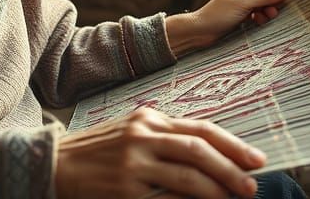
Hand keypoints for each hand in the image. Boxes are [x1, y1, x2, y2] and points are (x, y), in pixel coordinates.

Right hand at [54, 107, 265, 198]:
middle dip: (231, 168)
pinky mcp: (125, 188)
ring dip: (216, 190)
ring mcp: (133, 162)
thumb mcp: (131, 134)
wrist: (53, 164)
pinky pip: (166, 198)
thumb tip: (211, 158)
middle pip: (198, 149)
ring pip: (187, 175)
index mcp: (148, 118)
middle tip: (251, 185)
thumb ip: (166, 140)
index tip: (256, 160)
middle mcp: (143, 135)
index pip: (200, 128)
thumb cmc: (98, 153)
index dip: (232, 144)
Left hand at [166, 0, 286, 54]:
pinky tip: (257, 24)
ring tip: (263, 21)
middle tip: (272, 15)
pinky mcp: (238, 18)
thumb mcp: (243, 4)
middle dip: (270, 6)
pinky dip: (258, 20)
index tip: (287, 3)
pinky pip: (254, 17)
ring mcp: (239, 7)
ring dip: (264, 14)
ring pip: (260, 9)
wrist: (200, 30)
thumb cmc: (218, 15)